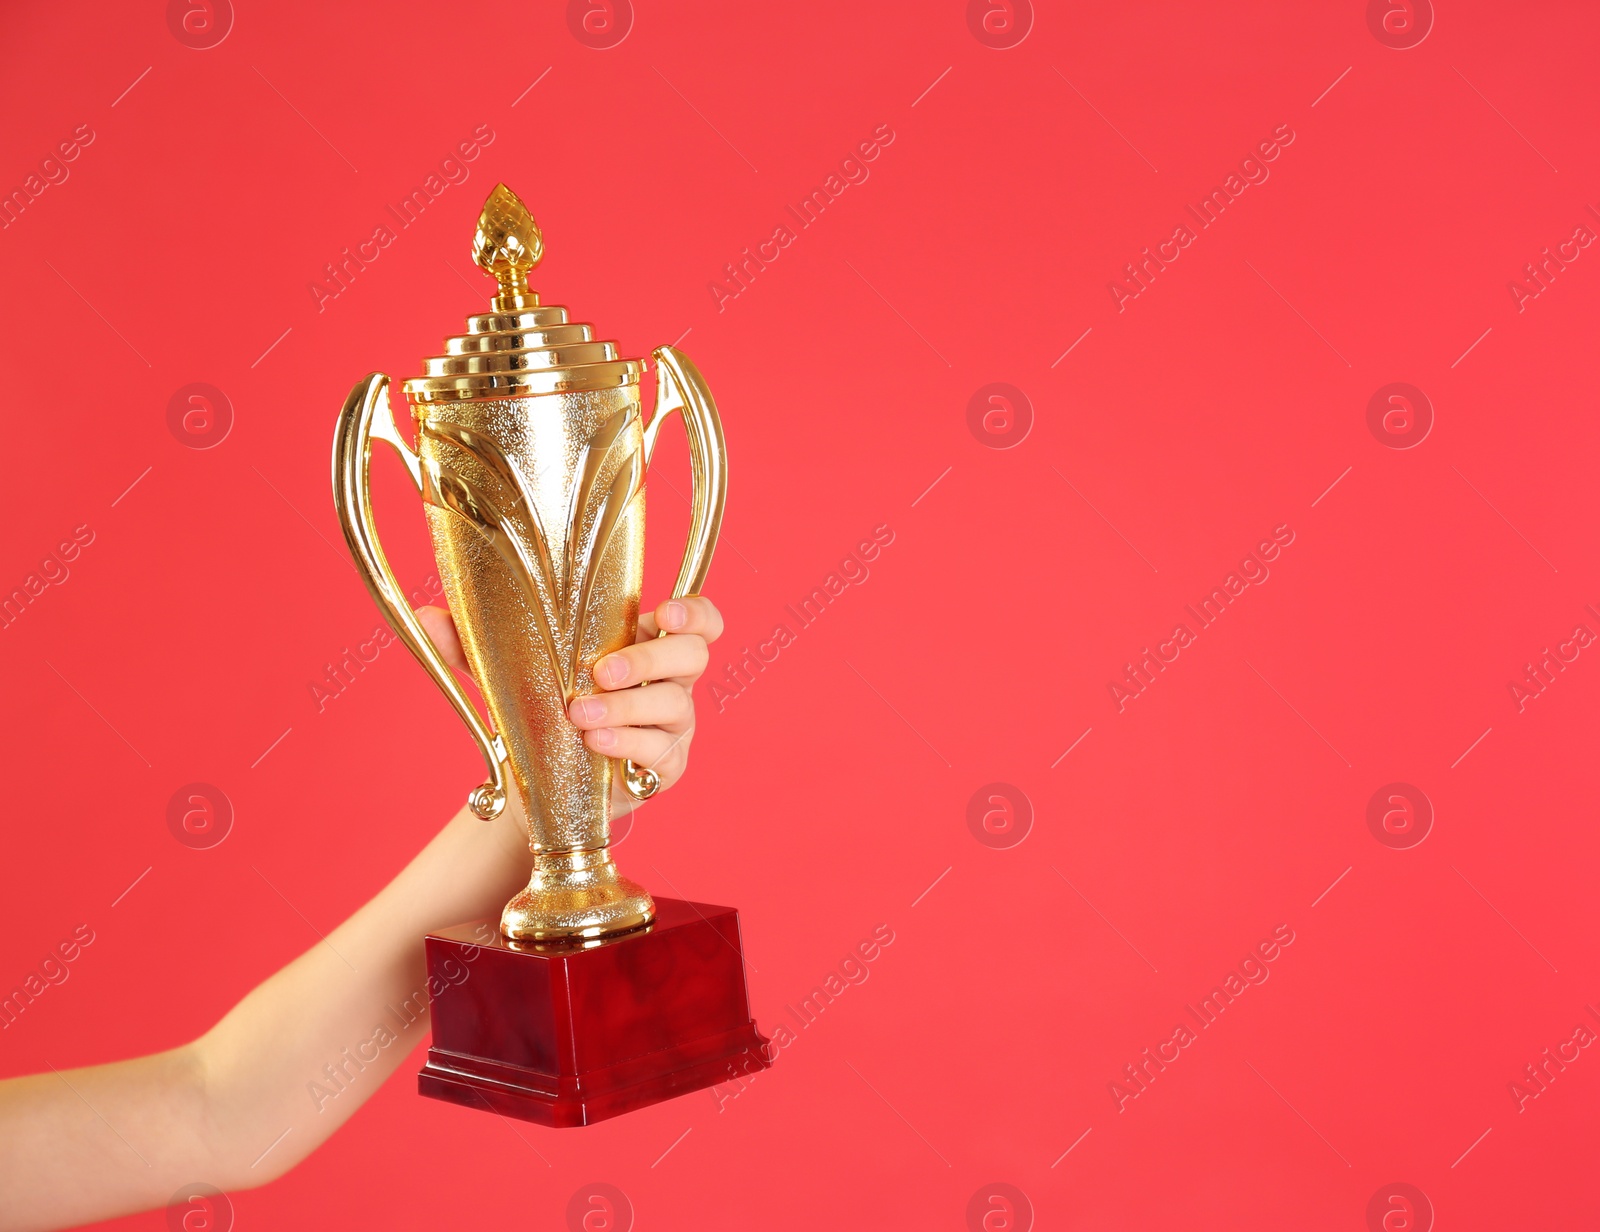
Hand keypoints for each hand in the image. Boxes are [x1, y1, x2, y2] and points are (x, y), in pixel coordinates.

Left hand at [416, 596, 723, 812]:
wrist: (539, 786)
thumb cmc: (542, 714)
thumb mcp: (509, 676)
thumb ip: (475, 646)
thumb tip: (430, 615)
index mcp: (645, 644)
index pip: (698, 620)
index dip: (694, 611)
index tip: (664, 610)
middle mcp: (670, 682)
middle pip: (693, 656)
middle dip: (650, 659)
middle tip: (599, 672)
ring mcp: (672, 728)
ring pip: (675, 707)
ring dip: (628, 707)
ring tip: (580, 716)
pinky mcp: (663, 771)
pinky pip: (661, 756)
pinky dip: (628, 746)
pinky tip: (594, 745)